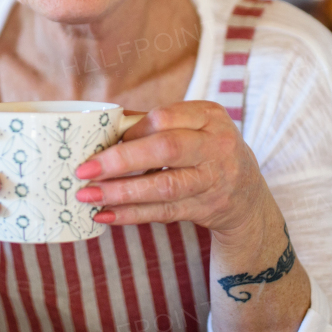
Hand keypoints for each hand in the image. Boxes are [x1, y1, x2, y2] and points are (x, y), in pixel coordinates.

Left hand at [74, 100, 273, 237]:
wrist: (247, 193)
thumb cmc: (205, 149)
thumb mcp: (194, 127)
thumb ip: (155, 124)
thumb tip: (102, 125)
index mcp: (209, 116)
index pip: (165, 118)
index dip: (131, 131)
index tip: (102, 141)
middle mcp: (217, 146)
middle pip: (166, 150)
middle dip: (121, 160)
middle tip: (84, 169)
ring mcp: (214, 180)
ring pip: (164, 186)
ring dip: (122, 192)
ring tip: (88, 195)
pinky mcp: (206, 209)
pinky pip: (164, 212)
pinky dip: (132, 214)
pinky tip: (105, 215)